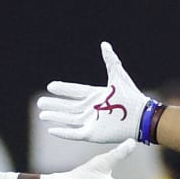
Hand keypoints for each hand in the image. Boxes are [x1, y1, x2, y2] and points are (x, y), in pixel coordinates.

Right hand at [38, 42, 152, 145]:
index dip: (63, 89)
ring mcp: (91, 122)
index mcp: (96, 96)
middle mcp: (92, 109)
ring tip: (42, 114)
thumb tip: (104, 44)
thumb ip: (110, 60)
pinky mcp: (92, 134)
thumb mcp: (118, 75)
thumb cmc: (131, 97)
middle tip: (40, 103)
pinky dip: (63, 132)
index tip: (50, 86)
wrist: (140, 117)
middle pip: (68, 106)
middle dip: (54, 104)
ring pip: (68, 118)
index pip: (75, 91)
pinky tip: (51, 130)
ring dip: (55, 116)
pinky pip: (74, 133)